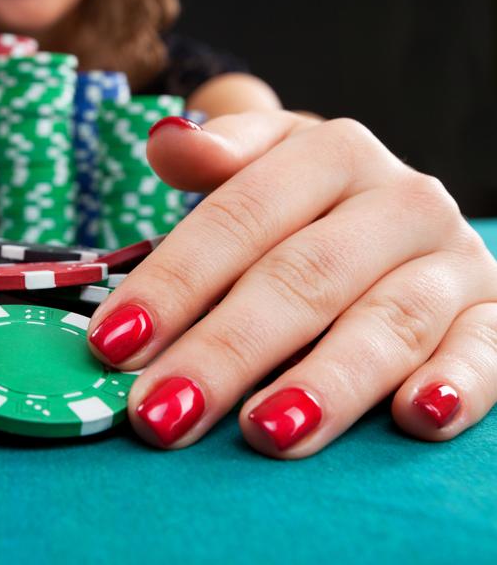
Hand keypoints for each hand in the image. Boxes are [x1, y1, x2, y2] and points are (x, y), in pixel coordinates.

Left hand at [88, 112, 496, 457]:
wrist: (399, 220)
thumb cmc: (306, 207)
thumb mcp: (263, 165)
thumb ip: (219, 156)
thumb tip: (166, 140)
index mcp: (332, 152)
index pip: (239, 216)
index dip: (173, 281)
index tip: (114, 342)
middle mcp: (400, 200)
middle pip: (302, 277)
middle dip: (225, 350)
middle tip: (161, 413)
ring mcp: (454, 259)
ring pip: (387, 322)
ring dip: (326, 381)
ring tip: (265, 433)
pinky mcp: (493, 314)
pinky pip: (486, 352)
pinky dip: (456, 385)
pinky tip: (416, 420)